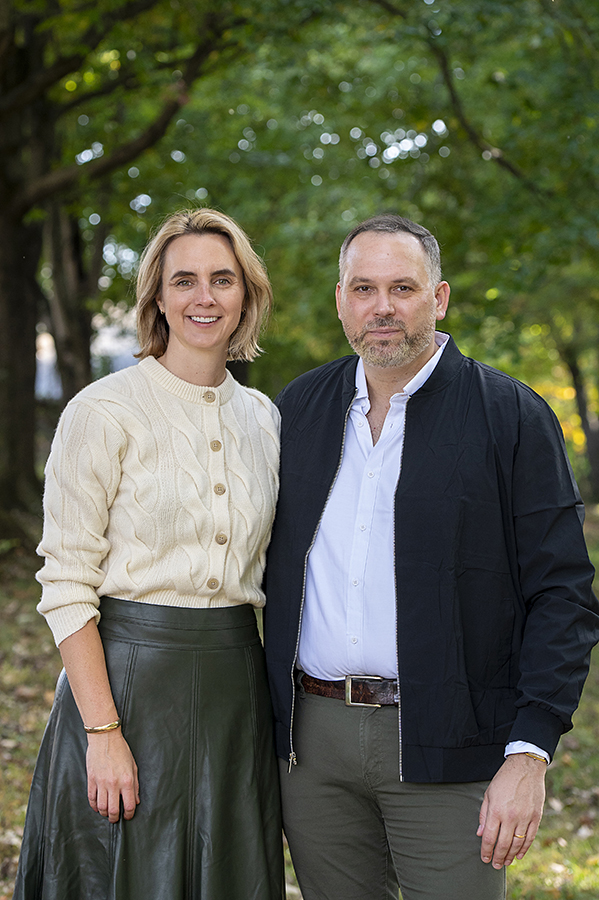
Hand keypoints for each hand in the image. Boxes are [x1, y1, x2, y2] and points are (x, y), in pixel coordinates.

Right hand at [86, 729, 139, 822]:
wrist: (105, 738)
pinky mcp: (91, 779)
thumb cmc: (121, 750)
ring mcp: (101, 782)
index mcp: (127, 780)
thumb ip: (135, 785)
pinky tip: (97, 807)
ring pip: (101, 807)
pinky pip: (91, 798)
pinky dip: (94, 806)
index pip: (129, 805)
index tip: (127, 816)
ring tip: (106, 813)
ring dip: (104, 813)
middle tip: (115, 818)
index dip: (129, 814)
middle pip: (113, 810)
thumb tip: (136, 801)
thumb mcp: (133, 766)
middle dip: (115, 818)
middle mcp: (114, 783)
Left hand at [477, 753, 545, 867]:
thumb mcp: (489, 794)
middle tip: (495, 865)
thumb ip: (484, 815)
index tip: (484, 858)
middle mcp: (510, 816)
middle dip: (498, 857)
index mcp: (496, 810)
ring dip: (510, 856)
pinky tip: (519, 855)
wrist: (525, 767)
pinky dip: (524, 848)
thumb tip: (480, 833)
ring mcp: (525, 818)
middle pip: (503, 844)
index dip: (486, 850)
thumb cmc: (504, 779)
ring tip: (505, 862)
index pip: (489, 837)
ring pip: (517, 844)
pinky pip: (530, 837)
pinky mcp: (536, 817)